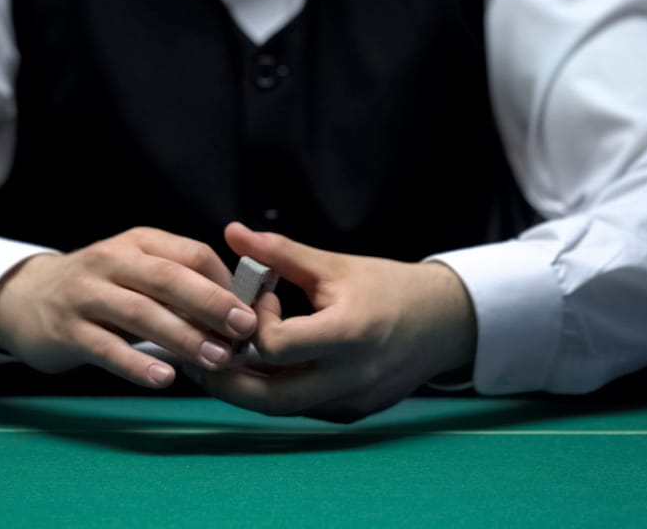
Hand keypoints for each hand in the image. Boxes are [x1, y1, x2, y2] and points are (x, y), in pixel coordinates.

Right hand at [0, 227, 258, 388]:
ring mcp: (86, 295)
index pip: (191, 254)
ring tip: (217, 359)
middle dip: (211, 303)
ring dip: (183, 337)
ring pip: (141, 313)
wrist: (23, 298)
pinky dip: (136, 363)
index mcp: (139, 243)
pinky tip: (164, 377)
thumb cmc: (98, 289)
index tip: (252, 312)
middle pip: (168, 278)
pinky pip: (106, 348)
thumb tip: (240, 311)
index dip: (225, 282)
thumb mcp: (135, 271)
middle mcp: (112, 261)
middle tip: (245, 329)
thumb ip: (179, 283)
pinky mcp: (66, 330)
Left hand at [186, 221, 476, 421]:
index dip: (254, 324)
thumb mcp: (334, 265)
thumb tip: (232, 232)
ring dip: (245, 386)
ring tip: (222, 357)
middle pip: (268, 398)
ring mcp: (350, 402)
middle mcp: (350, 377)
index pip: (276, 347)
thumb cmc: (388, 287)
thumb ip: (280, 253)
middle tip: (202, 348)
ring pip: (280, 409)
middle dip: (227, 376)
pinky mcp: (351, 414)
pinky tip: (261, 368)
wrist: (444, 323)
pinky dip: (275, 391)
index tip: (262, 300)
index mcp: (348, 334)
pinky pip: (301, 409)